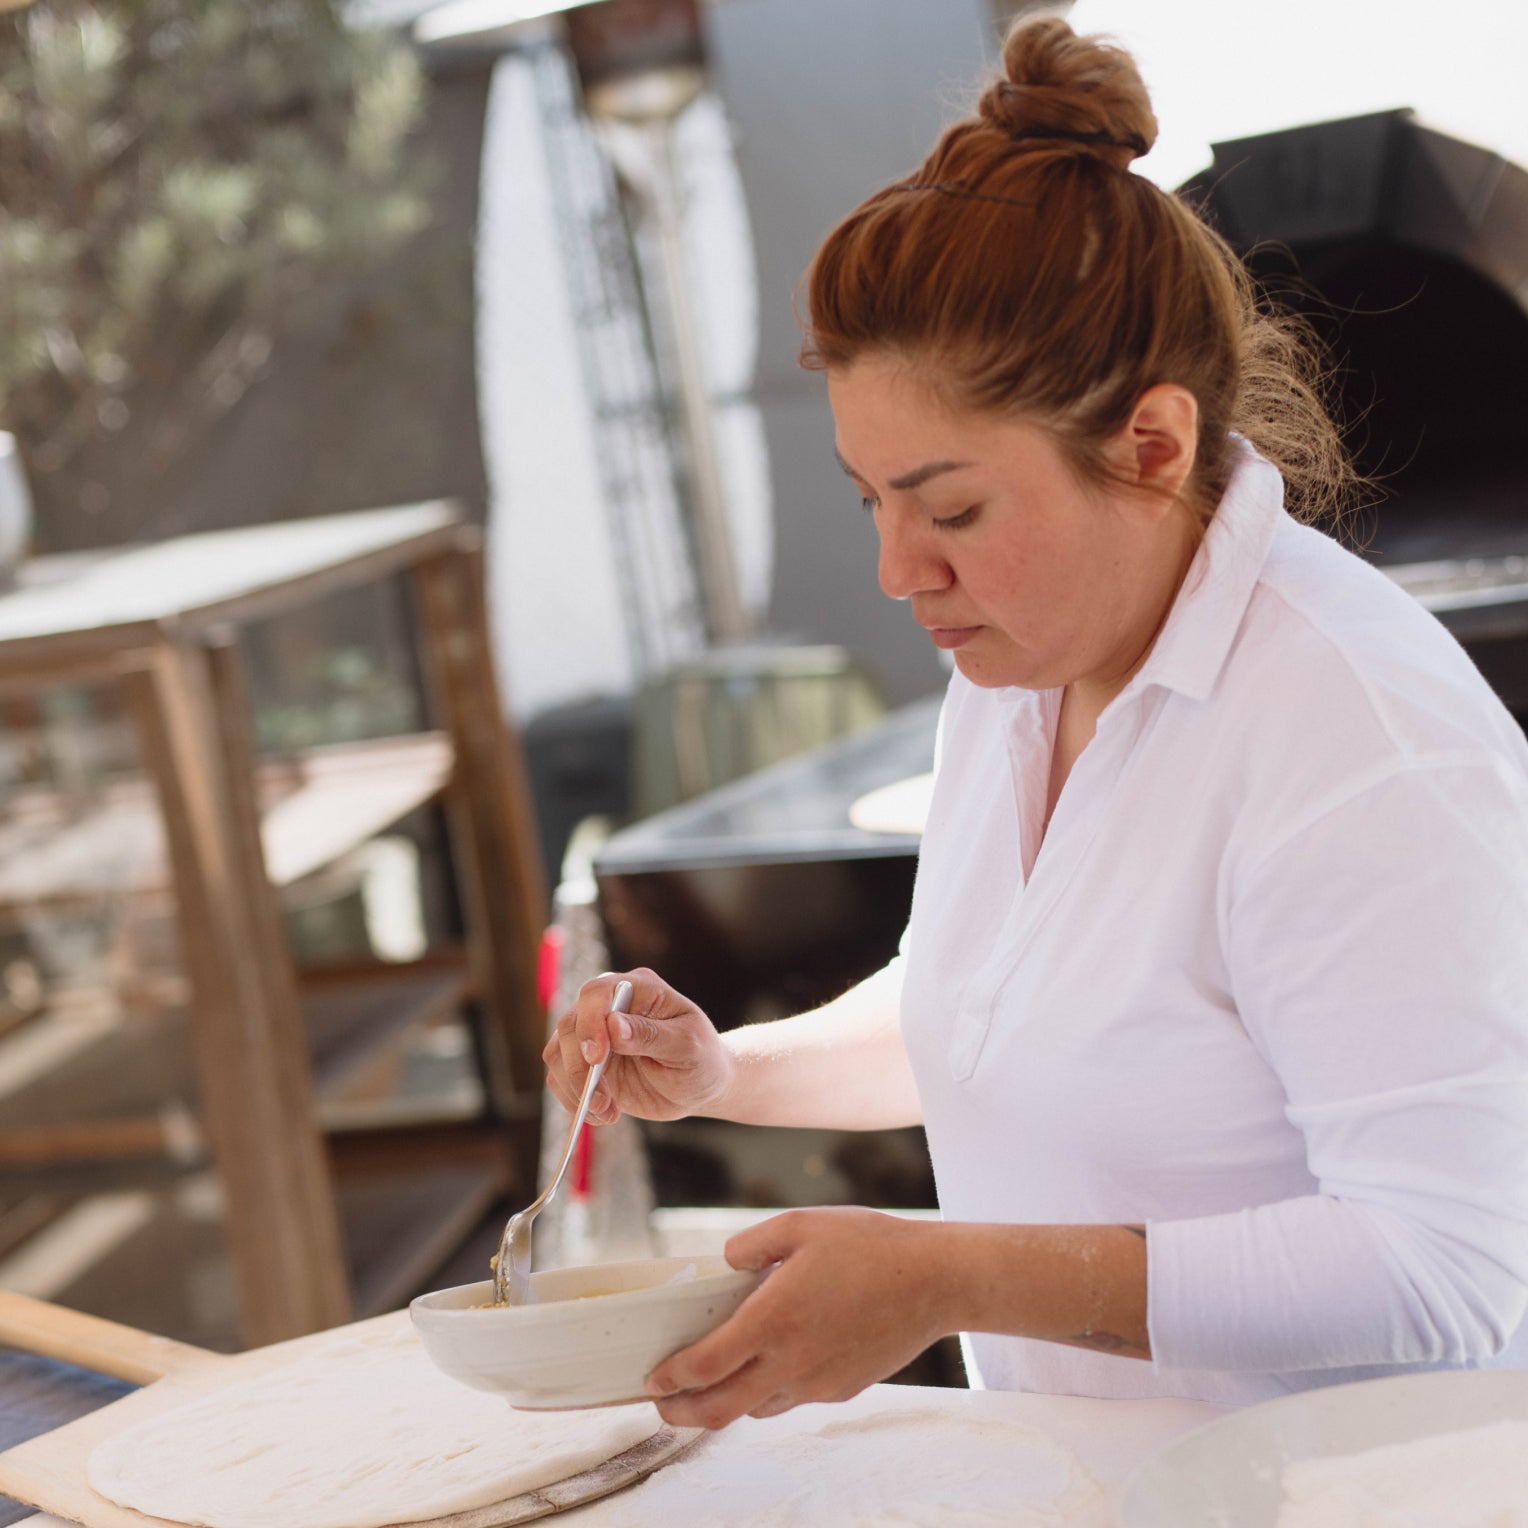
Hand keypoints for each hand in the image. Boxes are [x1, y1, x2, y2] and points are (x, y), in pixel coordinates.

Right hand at [543, 969, 735, 1125]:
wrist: (699, 1085)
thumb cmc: (700, 1058)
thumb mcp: (687, 1045)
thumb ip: (651, 1034)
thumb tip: (614, 1026)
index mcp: (638, 989)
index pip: (597, 992)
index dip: (590, 1022)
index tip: (597, 1057)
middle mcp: (609, 1006)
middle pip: (570, 1025)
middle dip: (580, 1067)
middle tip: (604, 1100)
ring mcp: (594, 1035)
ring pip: (558, 1053)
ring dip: (576, 1088)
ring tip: (608, 1111)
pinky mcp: (586, 1064)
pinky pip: (560, 1078)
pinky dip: (574, 1100)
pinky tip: (604, 1115)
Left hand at [643, 1208, 949, 1429]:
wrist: (934, 1280)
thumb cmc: (869, 1245)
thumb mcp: (801, 1224)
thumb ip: (752, 1243)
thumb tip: (725, 1263)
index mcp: (773, 1319)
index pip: (705, 1366)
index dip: (670, 1379)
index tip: (651, 1379)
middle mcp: (791, 1361)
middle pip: (720, 1409)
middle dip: (681, 1412)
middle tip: (661, 1405)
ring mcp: (817, 1382)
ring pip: (755, 1408)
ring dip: (725, 1402)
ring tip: (711, 1382)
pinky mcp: (841, 1389)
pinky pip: (790, 1398)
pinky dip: (767, 1390)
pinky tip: (768, 1363)